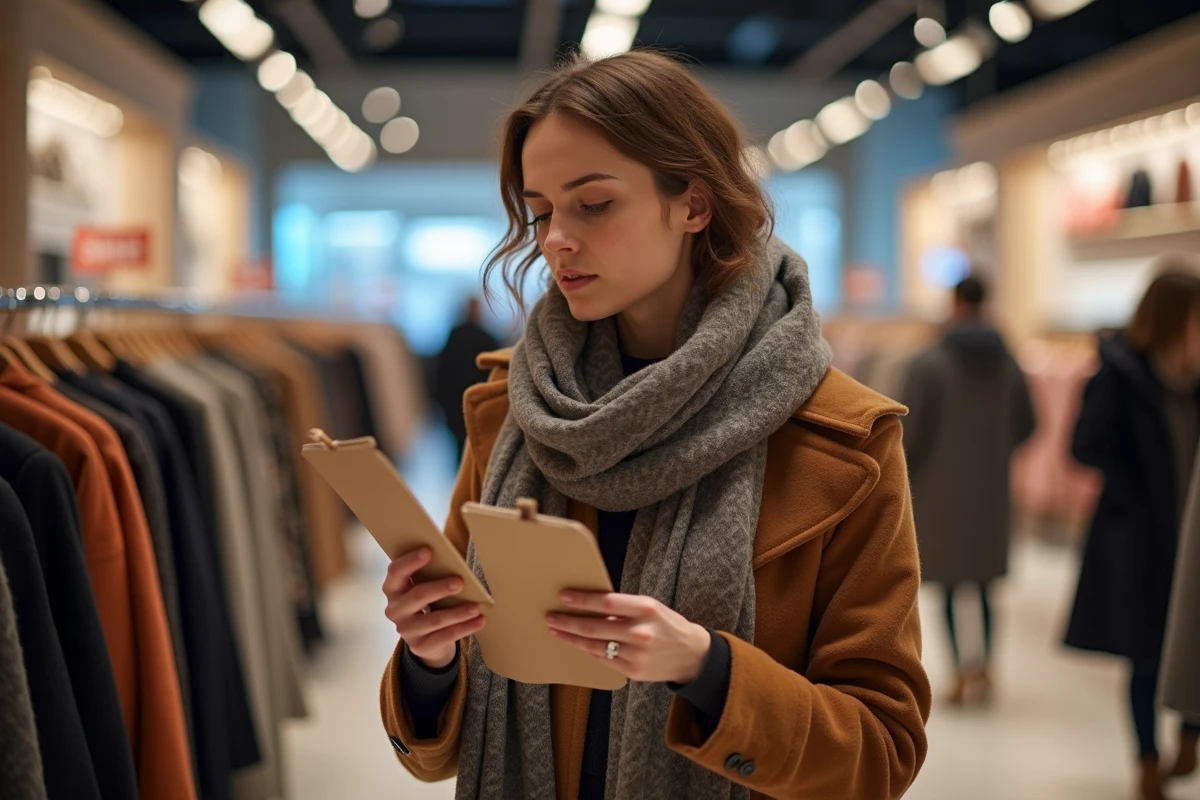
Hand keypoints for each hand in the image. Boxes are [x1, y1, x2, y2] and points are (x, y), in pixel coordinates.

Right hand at [383, 547, 485, 669]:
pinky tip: (479, 621)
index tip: (429, 550)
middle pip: (417, 595)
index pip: (396, 572)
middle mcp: (394, 609)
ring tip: (476, 607)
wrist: (425, 639)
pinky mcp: (420, 646)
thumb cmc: (428, 601)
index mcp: (393, 588)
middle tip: (460, 582)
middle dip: (440, 588)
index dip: (410, 561)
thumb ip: (432, 572)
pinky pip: (445, 636)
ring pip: (435, 619)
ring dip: (457, 612)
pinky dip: (464, 628)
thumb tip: (455, 557)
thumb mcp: (424, 585)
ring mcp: (406, 630)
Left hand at [546, 591, 710, 683]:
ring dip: (571, 638)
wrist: (690, 655)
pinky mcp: (633, 671)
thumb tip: (589, 603)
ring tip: (556, 630)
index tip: (563, 596)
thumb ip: (624, 607)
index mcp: (646, 609)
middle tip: (550, 617)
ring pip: (594, 646)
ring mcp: (636, 654)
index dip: (582, 599)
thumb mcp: (650, 608)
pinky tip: (575, 644)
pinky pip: (603, 659)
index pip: (607, 602)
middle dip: (568, 621)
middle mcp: (640, 632)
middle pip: (595, 626)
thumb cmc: (665, 625)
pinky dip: (586, 650)